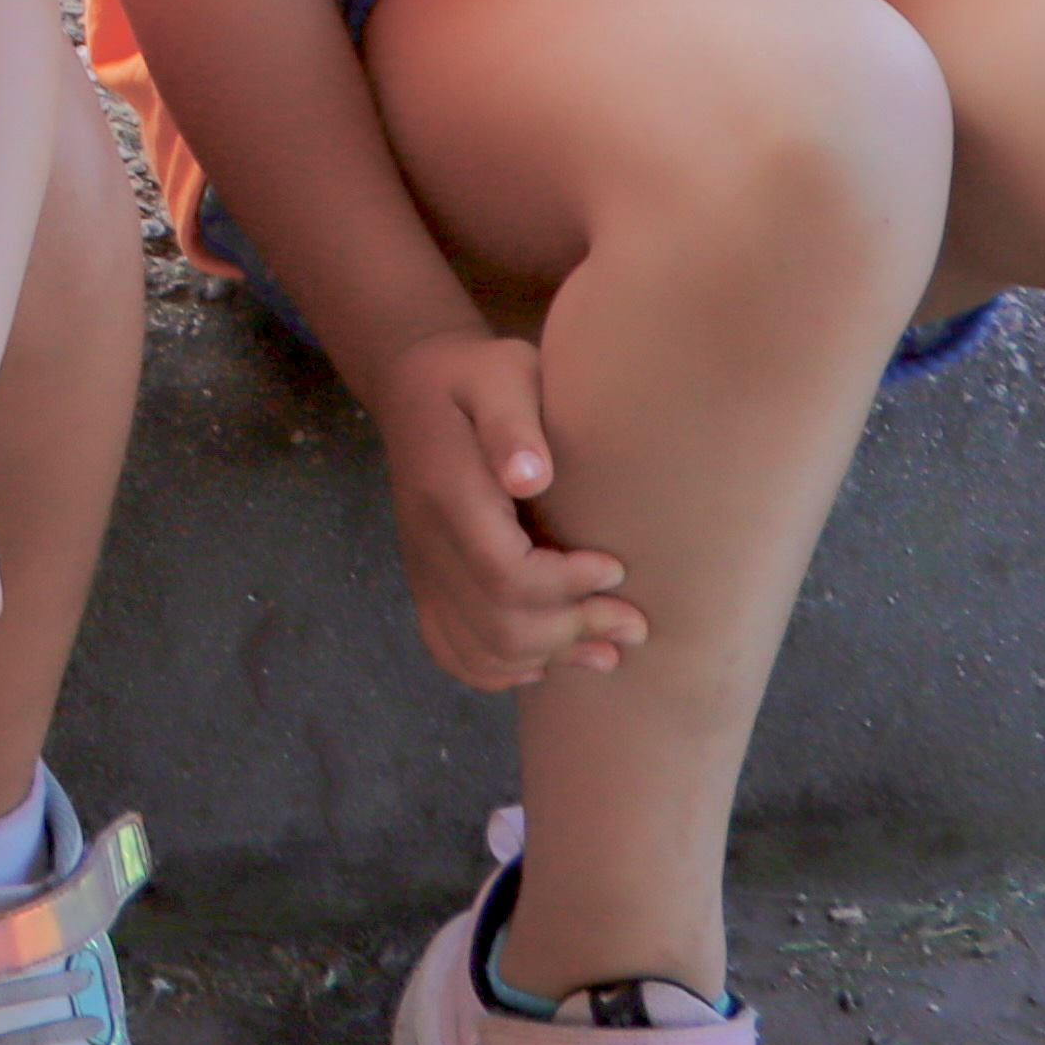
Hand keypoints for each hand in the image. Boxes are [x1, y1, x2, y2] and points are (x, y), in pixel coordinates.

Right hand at [377, 329, 642, 692]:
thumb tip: (530, 477)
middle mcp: (429, 541)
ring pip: (479, 649)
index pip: (505, 574)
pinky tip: (545, 661)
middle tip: (631, 621)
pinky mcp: (428, 580)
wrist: (413, 385)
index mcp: (449, 494)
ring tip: (607, 648)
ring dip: (547, 658)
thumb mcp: (502, 375)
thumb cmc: (476, 376)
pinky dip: (500, 669)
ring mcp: (424, 567)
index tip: (615, 568)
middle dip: (572, 632)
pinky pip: (450, 650)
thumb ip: (514, 422)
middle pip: (497, 624)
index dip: (565, 586)